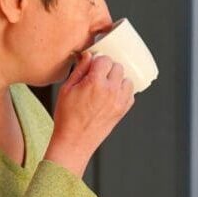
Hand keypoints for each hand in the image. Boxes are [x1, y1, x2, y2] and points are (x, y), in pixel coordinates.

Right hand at [45, 53, 134, 176]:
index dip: (97, 61)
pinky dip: (123, 91)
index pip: (105, 59)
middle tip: (98, 76)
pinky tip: (111, 95)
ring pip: (126, 79)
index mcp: (95, 82)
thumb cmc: (67, 116)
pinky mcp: (124, 110)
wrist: (75, 141)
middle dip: (108, 68)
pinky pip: (130, 93)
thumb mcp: (66, 89)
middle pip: (118, 67)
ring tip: (105, 86)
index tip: (93, 66)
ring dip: (117, 79)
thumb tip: (87, 55)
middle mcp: (111, 90)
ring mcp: (120, 101)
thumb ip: (80, 70)